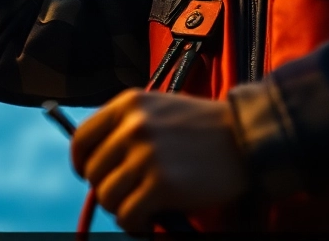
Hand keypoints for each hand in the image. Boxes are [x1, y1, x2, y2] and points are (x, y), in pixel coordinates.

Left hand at [71, 90, 247, 234]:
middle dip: (109, 188)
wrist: (247, 139)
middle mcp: (133, 126)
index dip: (81, 162)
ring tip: (144, 207)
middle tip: (131, 194)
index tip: (89, 175)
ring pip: (107, 196)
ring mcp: (146, 155)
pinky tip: (151, 219)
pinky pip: (127, 215)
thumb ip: (127, 128)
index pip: (82, 138)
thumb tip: (94, 161)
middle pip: (93, 172)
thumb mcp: (159, 110)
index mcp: (129, 104)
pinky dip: (136, 224)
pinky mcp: (161, 184)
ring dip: (123, 208)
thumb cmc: (205, 129)